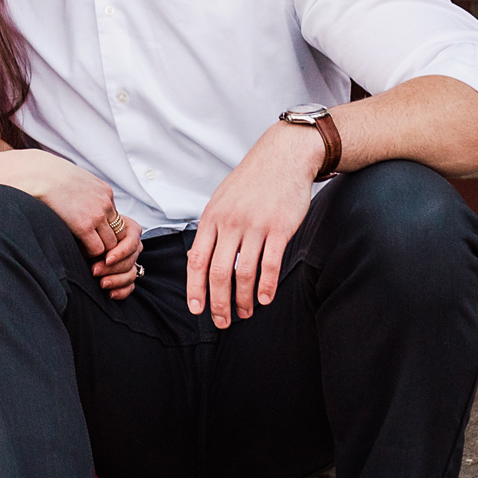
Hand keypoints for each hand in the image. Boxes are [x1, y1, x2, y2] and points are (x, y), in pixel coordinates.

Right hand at [17, 149, 123, 257]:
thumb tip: (82, 202)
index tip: (93, 234)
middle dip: (107, 242)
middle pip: (119, 233)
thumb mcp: (78, 180)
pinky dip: (89, 253)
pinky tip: (77, 249)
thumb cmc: (51, 177)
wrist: (41, 175)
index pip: (116, 218)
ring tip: (83, 249)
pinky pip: (96, 249)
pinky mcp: (84, 226)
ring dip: (98, 249)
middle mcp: (106, 203)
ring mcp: (97, 215)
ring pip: (110, 244)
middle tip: (91, 246)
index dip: (106, 230)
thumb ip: (87, 193)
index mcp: (105, 192)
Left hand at [92, 215, 141, 299]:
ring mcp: (132, 261)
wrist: (81, 238)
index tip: (107, 259)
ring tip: (101, 283)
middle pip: (131, 260)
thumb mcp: (91, 226)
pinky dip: (121, 291)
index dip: (121, 252)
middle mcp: (133, 246)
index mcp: (130, 229)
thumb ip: (95, 234)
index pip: (132, 243)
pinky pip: (130, 286)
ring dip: (116, 280)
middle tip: (94, 271)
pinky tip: (111, 293)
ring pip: (132, 274)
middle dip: (112, 268)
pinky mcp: (127, 275)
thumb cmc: (86, 228)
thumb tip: (89, 245)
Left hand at [185, 124, 322, 327]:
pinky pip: (270, 264)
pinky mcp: (279, 227)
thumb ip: (210, 228)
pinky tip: (265, 299)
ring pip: (244, 272)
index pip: (196, 261)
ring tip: (245, 312)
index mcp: (211, 218)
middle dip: (218, 303)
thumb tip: (196, 258)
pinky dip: (266, 286)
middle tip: (222, 321)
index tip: (196, 309)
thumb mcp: (221, 199)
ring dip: (244, 299)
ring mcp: (255, 225)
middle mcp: (230, 223)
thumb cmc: (251, 180)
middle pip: (218, 272)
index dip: (195, 289)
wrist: (283, 156)